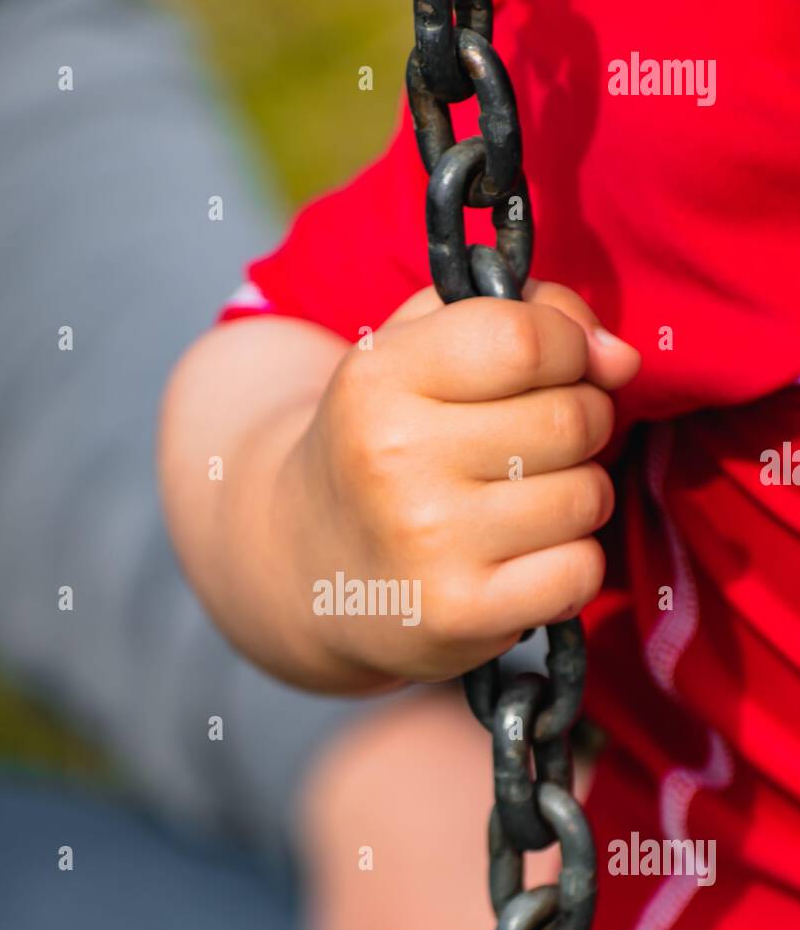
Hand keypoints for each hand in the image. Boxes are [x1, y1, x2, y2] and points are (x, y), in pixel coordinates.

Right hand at [281, 280, 638, 685]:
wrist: (308, 565)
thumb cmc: (386, 442)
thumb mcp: (419, 352)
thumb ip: (522, 316)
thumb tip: (620, 359)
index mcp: (380, 378)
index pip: (528, 339)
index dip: (569, 349)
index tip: (555, 369)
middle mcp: (395, 458)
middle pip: (572, 419)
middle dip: (582, 424)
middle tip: (534, 446)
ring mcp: (428, 542)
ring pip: (587, 496)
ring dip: (578, 497)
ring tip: (522, 503)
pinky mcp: (460, 613)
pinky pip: (581, 570)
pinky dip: (571, 564)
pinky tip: (522, 560)